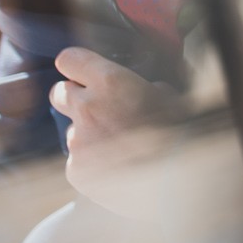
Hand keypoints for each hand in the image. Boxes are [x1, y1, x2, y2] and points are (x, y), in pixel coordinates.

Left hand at [53, 47, 175, 215]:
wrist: (181, 183)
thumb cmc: (184, 136)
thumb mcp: (173, 99)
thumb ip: (148, 89)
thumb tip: (145, 91)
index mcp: (111, 82)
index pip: (70, 59)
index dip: (78, 66)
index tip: (84, 72)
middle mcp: (87, 109)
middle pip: (59, 93)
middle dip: (75, 99)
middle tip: (100, 110)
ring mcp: (78, 142)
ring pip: (74, 131)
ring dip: (91, 136)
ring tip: (122, 150)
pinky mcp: (76, 170)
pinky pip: (78, 161)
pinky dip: (94, 165)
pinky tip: (119, 170)